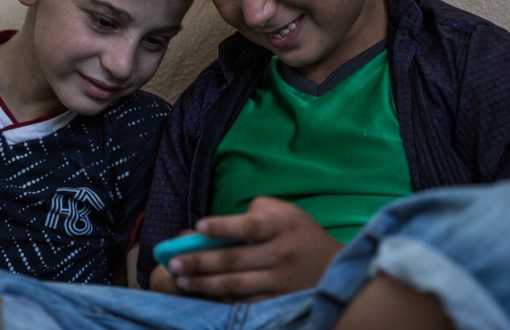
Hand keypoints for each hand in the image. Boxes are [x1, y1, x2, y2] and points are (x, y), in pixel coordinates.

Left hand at [167, 196, 342, 301]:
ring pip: (235, 284)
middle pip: (234, 259)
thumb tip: (226, 221)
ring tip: (181, 278)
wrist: (336, 269)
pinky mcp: (277, 300)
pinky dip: (221, 298)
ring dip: (204, 282)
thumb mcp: (288, 212)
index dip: (224, 226)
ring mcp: (279, 280)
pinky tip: (203, 293)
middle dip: (200, 261)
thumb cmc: (302, 235)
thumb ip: (259, 209)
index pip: (250, 225)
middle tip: (173, 262)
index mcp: (282, 226)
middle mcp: (281, 254)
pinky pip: (244, 301)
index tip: (200, 226)